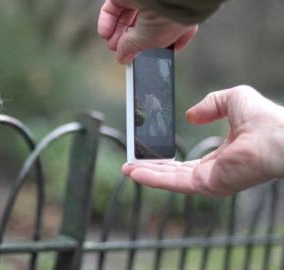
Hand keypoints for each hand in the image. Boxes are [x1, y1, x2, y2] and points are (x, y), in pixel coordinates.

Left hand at [97, 0, 197, 63]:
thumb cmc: (169, 15)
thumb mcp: (152, 41)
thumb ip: (134, 49)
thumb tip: (123, 57)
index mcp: (177, 18)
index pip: (167, 33)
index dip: (157, 46)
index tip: (148, 57)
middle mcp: (161, 7)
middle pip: (142, 26)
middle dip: (130, 42)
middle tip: (122, 52)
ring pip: (125, 17)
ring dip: (116, 33)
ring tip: (112, 45)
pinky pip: (113, 7)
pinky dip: (107, 21)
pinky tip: (105, 34)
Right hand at [122, 86, 283, 195]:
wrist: (279, 135)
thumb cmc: (264, 118)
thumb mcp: (232, 99)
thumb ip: (210, 104)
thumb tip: (191, 115)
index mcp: (221, 157)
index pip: (187, 163)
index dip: (167, 159)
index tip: (149, 152)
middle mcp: (214, 173)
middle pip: (174, 174)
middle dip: (152, 169)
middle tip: (131, 163)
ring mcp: (209, 181)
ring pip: (170, 180)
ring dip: (147, 175)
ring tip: (127, 169)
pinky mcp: (206, 185)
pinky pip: (173, 182)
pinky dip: (152, 178)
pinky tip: (135, 172)